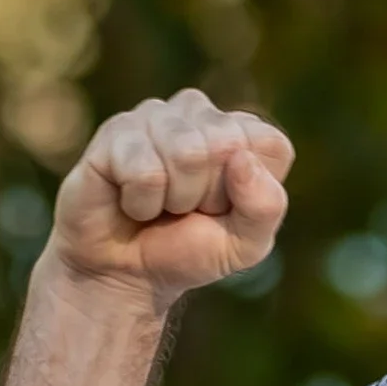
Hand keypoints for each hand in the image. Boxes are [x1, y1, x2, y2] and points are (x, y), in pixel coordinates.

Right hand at [49, 88, 293, 305]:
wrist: (125, 274)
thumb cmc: (188, 250)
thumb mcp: (246, 244)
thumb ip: (266, 206)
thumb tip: (241, 158)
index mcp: (240, 130)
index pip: (270, 145)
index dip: (250, 192)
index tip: (223, 208)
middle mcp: (199, 111)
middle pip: (227, 145)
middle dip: (208, 195)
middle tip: (187, 209)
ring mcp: (155, 115)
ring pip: (187, 153)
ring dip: (174, 199)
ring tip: (161, 204)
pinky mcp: (116, 130)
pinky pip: (145, 171)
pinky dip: (141, 203)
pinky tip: (131, 201)